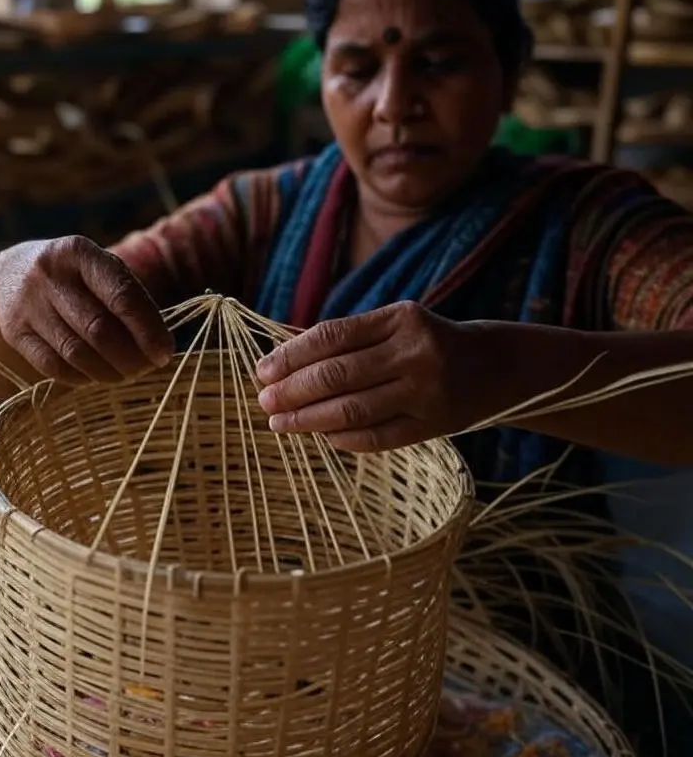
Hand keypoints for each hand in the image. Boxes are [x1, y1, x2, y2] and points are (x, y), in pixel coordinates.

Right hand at [0, 235, 174, 384]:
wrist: (11, 273)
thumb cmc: (76, 277)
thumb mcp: (100, 271)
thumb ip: (130, 300)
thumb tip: (160, 349)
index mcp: (80, 252)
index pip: (121, 295)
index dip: (147, 330)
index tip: (165, 354)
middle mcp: (49, 273)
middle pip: (99, 330)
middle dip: (130, 357)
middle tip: (146, 368)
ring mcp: (27, 303)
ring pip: (76, 353)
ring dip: (108, 372)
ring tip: (126, 375)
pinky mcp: (14, 331)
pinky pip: (53, 367)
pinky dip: (82, 377)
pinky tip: (96, 376)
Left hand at [255, 302, 515, 451]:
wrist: (495, 366)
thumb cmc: (426, 345)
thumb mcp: (394, 327)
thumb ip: (347, 341)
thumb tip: (281, 365)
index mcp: (400, 318)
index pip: (331, 336)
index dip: (291, 356)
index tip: (262, 372)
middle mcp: (415, 352)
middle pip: (337, 375)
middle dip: (292, 391)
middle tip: (265, 402)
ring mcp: (427, 390)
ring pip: (352, 410)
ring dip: (308, 419)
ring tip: (280, 423)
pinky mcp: (434, 424)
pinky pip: (376, 437)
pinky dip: (342, 438)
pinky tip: (320, 436)